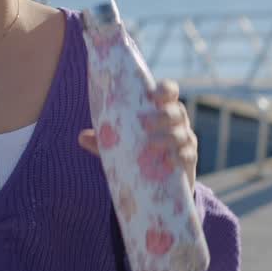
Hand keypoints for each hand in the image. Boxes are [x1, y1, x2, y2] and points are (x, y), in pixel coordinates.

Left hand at [78, 79, 197, 195]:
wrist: (161, 181)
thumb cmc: (140, 151)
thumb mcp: (122, 145)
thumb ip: (104, 140)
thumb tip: (82, 137)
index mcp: (162, 109)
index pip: (170, 92)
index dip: (165, 89)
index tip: (152, 94)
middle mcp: (178, 122)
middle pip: (177, 112)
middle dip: (163, 116)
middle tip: (144, 124)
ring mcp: (186, 140)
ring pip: (182, 133)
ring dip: (168, 137)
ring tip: (151, 145)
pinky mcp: (189, 160)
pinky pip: (188, 155)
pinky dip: (179, 156)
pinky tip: (167, 161)